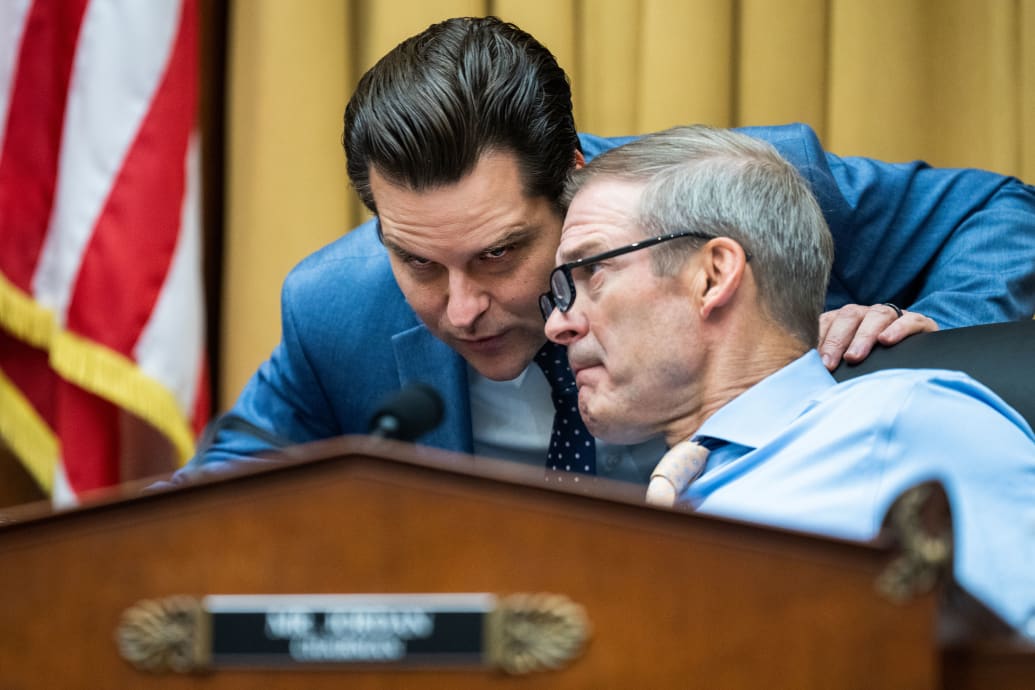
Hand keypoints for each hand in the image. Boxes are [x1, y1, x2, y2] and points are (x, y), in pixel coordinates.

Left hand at [818, 303, 938, 369]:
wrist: (916, 359)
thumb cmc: (873, 362)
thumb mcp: (849, 362)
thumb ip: (830, 362)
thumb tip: (810, 376)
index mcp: (845, 320)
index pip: (827, 321)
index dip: (818, 339)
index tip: (811, 361)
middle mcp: (866, 314)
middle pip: (848, 316)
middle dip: (836, 340)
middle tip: (829, 364)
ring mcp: (892, 316)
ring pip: (876, 315)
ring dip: (863, 336)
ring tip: (854, 357)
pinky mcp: (918, 322)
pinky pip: (908, 320)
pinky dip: (897, 329)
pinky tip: (886, 341)